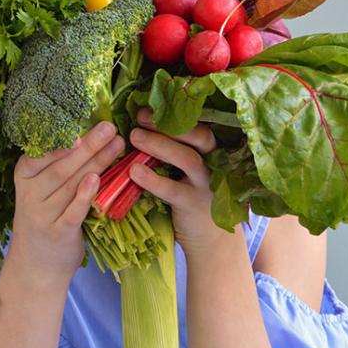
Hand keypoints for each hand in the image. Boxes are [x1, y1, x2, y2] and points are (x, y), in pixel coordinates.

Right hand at [7, 121, 124, 289]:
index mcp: (24, 177)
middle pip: (62, 166)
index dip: (62, 138)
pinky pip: (73, 211)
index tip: (81, 123)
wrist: (35, 266)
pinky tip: (97, 179)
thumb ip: (57, 166)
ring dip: (96, 162)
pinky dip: (84, 195)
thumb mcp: (40, 190)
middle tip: (109, 127)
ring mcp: (43, 215)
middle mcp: (29, 194)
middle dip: (88, 145)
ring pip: (72, 184)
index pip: (41, 153)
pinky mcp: (58, 232)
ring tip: (116, 145)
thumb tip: (87, 134)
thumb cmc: (44, 219)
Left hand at [127, 109, 240, 258]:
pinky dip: (153, 180)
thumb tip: (140, 125)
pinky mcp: (194, 205)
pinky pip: (174, 190)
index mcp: (211, 151)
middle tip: (140, 118)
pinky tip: (134, 172)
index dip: (174, 114)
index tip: (146, 108)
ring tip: (134, 138)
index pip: (198, 124)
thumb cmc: (192, 196)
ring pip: (188, 159)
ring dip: (159, 146)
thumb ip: (173, 149)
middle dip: (168, 124)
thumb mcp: (188, 171)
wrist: (210, 239)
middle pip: (199, 136)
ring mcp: (206, 185)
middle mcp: (214, 164)